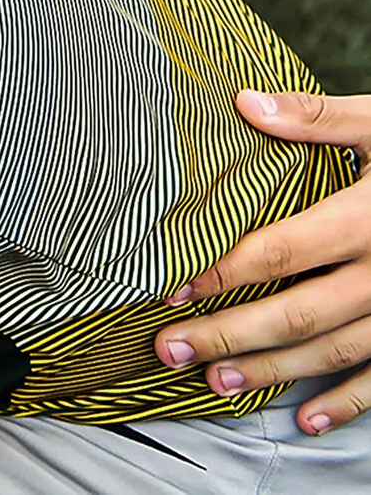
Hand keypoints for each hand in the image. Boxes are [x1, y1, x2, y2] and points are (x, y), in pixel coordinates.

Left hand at [157, 90, 370, 432]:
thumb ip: (317, 118)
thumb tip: (244, 103)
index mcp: (367, 219)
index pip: (282, 251)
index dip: (224, 271)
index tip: (173, 286)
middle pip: (297, 313)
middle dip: (229, 334)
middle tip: (171, 348)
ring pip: (333, 351)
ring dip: (272, 371)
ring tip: (216, 380)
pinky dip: (347, 403)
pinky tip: (306, 419)